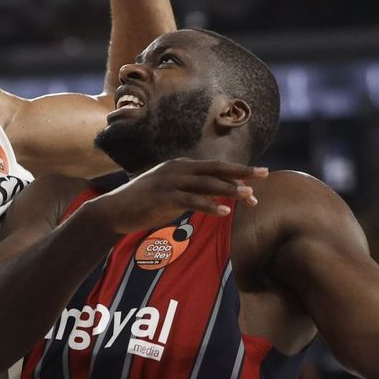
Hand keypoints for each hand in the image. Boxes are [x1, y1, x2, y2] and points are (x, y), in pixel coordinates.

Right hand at [81, 159, 267, 235]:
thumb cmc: (145, 205)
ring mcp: (169, 182)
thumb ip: (192, 193)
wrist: (114, 211)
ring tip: (249, 195)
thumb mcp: (172, 194)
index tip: (259, 176)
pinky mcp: (163, 197)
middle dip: (241, 172)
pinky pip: (191, 201)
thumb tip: (217, 198)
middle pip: (215, 169)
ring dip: (229, 189)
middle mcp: (177, 169)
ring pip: (206, 184)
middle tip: (264, 174)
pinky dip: (209, 206)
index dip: (237, 171)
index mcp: (181, 166)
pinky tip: (224, 212)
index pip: (215, 167)